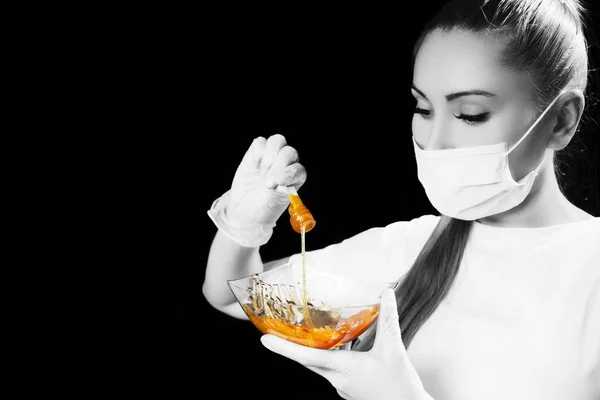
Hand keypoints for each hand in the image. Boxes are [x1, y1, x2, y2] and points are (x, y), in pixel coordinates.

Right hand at [207, 134, 306, 246]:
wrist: (245, 208)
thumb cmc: (263, 207)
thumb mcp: (275, 203)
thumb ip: (281, 190)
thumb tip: (282, 183)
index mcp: (296, 177)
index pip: (298, 169)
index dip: (287, 174)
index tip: (274, 185)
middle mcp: (287, 164)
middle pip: (289, 152)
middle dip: (277, 166)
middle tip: (266, 182)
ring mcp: (273, 156)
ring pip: (277, 141)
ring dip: (268, 157)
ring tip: (261, 173)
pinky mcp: (258, 152)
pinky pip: (260, 142)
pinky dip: (257, 154)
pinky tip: (254, 167)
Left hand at [260, 288, 432, 399]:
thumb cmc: (399, 385)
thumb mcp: (393, 349)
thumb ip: (388, 319)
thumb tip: (387, 294)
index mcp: (342, 369)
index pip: (306, 357)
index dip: (284, 348)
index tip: (265, 340)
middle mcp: (337, 379)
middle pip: (308, 360)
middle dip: (291, 346)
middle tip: (274, 333)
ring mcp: (343, 386)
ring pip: (320, 365)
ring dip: (311, 350)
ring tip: (302, 334)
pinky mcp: (350, 388)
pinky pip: (332, 369)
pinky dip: (328, 355)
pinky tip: (337, 345)